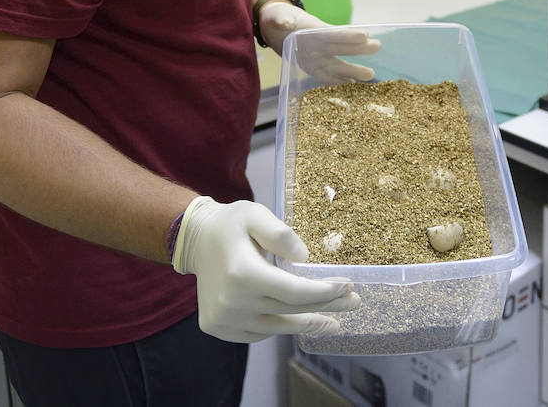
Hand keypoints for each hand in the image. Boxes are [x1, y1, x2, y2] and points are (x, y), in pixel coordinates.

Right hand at [172, 196, 360, 342]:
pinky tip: (296, 317)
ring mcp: (224, 320)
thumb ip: (281, 235)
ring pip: (278, 327)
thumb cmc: (230, 224)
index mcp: (243, 274)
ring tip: (333, 321)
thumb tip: (305, 258)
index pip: (295, 292)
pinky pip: (259, 333)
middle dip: (326, 308)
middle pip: (291, 311)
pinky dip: (280, 325)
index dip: (325, 293)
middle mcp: (232, 303)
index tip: (348, 287)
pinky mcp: (219, 328)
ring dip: (308, 323)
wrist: (194, 240)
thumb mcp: (256, 215)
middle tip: (353, 304)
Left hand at [258, 3, 380, 81]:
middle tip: (378, 47)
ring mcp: (318, 56)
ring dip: (353, 70)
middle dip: (359, 49)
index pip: (332, 32)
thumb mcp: (276, 17)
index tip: (365, 34)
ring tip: (370, 75)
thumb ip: (281, 20)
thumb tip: (284, 22)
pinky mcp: (313, 66)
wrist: (274, 27)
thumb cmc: (277, 18)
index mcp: (313, 29)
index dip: (347, 35)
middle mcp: (319, 43)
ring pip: (337, 64)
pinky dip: (338, 81)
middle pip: (341, 47)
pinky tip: (351, 86)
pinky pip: (326, 75)